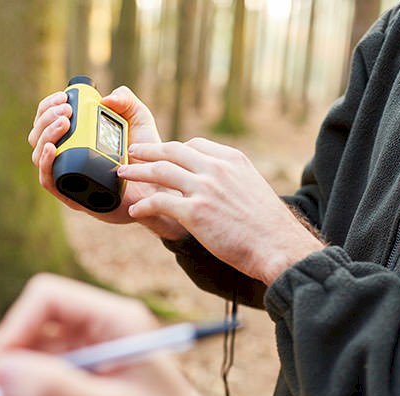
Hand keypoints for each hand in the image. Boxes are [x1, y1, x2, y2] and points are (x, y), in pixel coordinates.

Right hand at [28, 87, 186, 239]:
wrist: (159, 187)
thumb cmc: (147, 157)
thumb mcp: (139, 120)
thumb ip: (126, 100)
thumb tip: (105, 97)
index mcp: (74, 139)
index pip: (47, 121)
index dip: (48, 106)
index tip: (64, 98)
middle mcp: (66, 157)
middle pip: (38, 136)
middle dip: (46, 118)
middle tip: (66, 111)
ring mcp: (68, 177)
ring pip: (39, 155)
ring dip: (45, 135)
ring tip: (63, 123)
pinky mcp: (72, 196)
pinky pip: (48, 181)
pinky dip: (45, 163)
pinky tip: (51, 148)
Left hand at [120, 139, 325, 284]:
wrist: (277, 245)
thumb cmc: (267, 225)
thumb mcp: (252, 188)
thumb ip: (231, 180)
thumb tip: (218, 186)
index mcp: (231, 160)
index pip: (195, 145)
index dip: (174, 149)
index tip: (163, 154)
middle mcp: (216, 168)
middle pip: (172, 151)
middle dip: (148, 151)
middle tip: (133, 152)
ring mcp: (204, 189)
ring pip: (160, 172)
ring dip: (137, 171)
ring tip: (123, 174)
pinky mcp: (194, 212)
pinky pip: (159, 203)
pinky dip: (144, 205)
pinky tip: (136, 210)